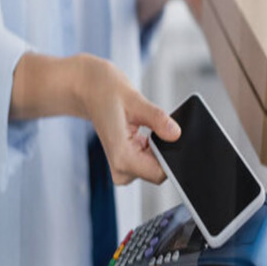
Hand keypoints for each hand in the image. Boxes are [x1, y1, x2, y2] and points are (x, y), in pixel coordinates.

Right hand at [75, 55, 180, 184]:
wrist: (90, 91)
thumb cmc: (107, 92)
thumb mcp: (136, 100)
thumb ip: (158, 119)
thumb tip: (176, 134)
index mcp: (121, 157)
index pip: (159, 173)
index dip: (170, 156)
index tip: (169, 136)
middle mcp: (120, 168)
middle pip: (158, 171)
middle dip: (164, 150)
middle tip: (156, 126)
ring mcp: (122, 167)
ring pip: (155, 166)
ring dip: (157, 148)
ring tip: (144, 126)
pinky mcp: (126, 163)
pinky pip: (149, 161)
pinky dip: (152, 147)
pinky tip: (142, 132)